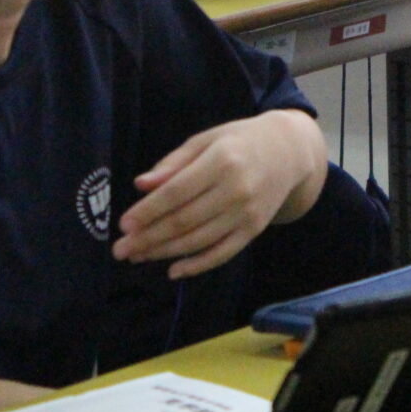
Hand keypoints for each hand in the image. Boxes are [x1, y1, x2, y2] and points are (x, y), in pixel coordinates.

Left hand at [114, 109, 326, 278]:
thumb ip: (173, 163)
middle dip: (149, 238)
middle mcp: (236, 189)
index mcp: (221, 161)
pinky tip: (174, 271)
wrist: (289, 153)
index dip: (148, 211)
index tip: (123, 225)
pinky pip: (223, 253)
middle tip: (121, 250)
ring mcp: (247, 213)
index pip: (177, 192)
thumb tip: (141, 185)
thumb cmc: (239, 141)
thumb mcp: (206, 140)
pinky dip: (198, 265)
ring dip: (165, 253)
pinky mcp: (254, 230)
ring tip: (138, 257)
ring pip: (199, 240)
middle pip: (185, 221)